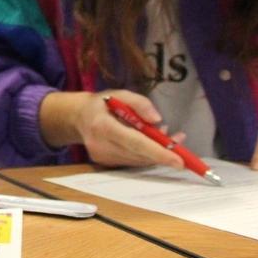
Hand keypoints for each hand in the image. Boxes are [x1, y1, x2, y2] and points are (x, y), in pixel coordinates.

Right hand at [58, 90, 186, 169]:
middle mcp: (101, 145)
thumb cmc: (101, 104)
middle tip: (180, 142)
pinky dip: (146, 154)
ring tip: (169, 138)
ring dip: (157, 153)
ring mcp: (102, 157)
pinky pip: (133, 161)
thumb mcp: (119, 94)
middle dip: (163, 152)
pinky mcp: (106, 163)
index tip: (178, 161)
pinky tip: (153, 142)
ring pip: (138, 160)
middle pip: (139, 154)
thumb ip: (140, 103)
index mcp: (102, 126)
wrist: (77, 117)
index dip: (158, 152)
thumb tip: (157, 120)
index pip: (134, 142)